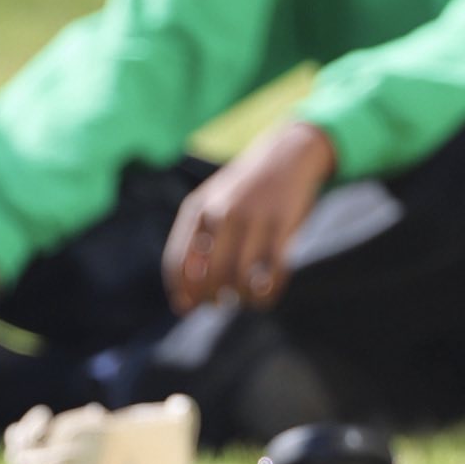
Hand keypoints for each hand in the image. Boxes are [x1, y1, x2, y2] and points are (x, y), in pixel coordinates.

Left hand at [162, 122, 335, 310]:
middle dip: (211, 299)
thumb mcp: (212, 206)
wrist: (287, 155)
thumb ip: (195, 246)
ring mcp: (254, 217)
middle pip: (210, 275)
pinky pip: (273, 272)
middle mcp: (223, 212)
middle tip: (220, 304)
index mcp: (198, 209)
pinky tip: (266, 296)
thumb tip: (183, 302)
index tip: (186, 308)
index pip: (178, 262)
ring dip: (242, 299)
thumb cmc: (244, 192)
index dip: (180, 291)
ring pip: (242, 278)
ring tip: (246, 299)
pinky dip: (268, 294)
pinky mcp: (284, 224)